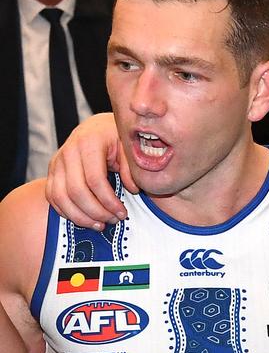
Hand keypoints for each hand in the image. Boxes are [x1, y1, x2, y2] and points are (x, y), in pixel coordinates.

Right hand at [44, 113, 133, 229]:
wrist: (98, 127)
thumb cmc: (118, 138)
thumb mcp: (129, 147)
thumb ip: (132, 167)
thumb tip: (132, 189)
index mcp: (89, 142)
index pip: (95, 180)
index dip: (109, 201)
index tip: (123, 213)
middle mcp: (68, 151)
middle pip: (76, 191)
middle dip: (96, 212)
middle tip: (113, 221)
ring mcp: (57, 162)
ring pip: (60, 197)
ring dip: (80, 216)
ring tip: (100, 225)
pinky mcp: (52, 172)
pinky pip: (52, 197)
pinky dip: (67, 212)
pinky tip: (86, 219)